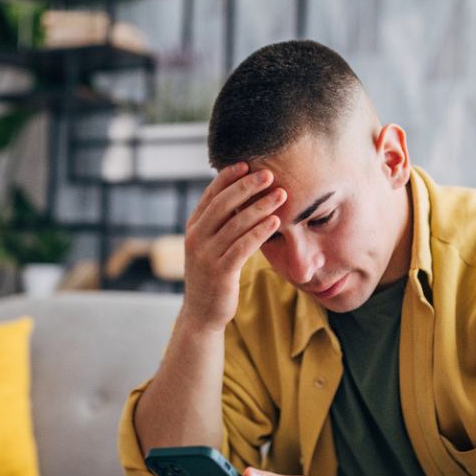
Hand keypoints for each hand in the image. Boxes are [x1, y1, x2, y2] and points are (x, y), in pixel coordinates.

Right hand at [180, 162, 285, 331]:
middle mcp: (196, 239)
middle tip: (269, 174)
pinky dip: (259, 232)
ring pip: (235, 224)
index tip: (247, 163)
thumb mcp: (211, 245)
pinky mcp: (220, 273)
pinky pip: (242, 247)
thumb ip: (221, 222)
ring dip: (260, 207)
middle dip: (247, 187)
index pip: (210, 195)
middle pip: (222, 205)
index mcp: (193, 227)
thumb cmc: (213, 273)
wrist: (202, 313)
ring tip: (281, 196)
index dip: (227, 178)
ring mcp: (206, 256)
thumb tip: (241, 193)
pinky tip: (275, 222)